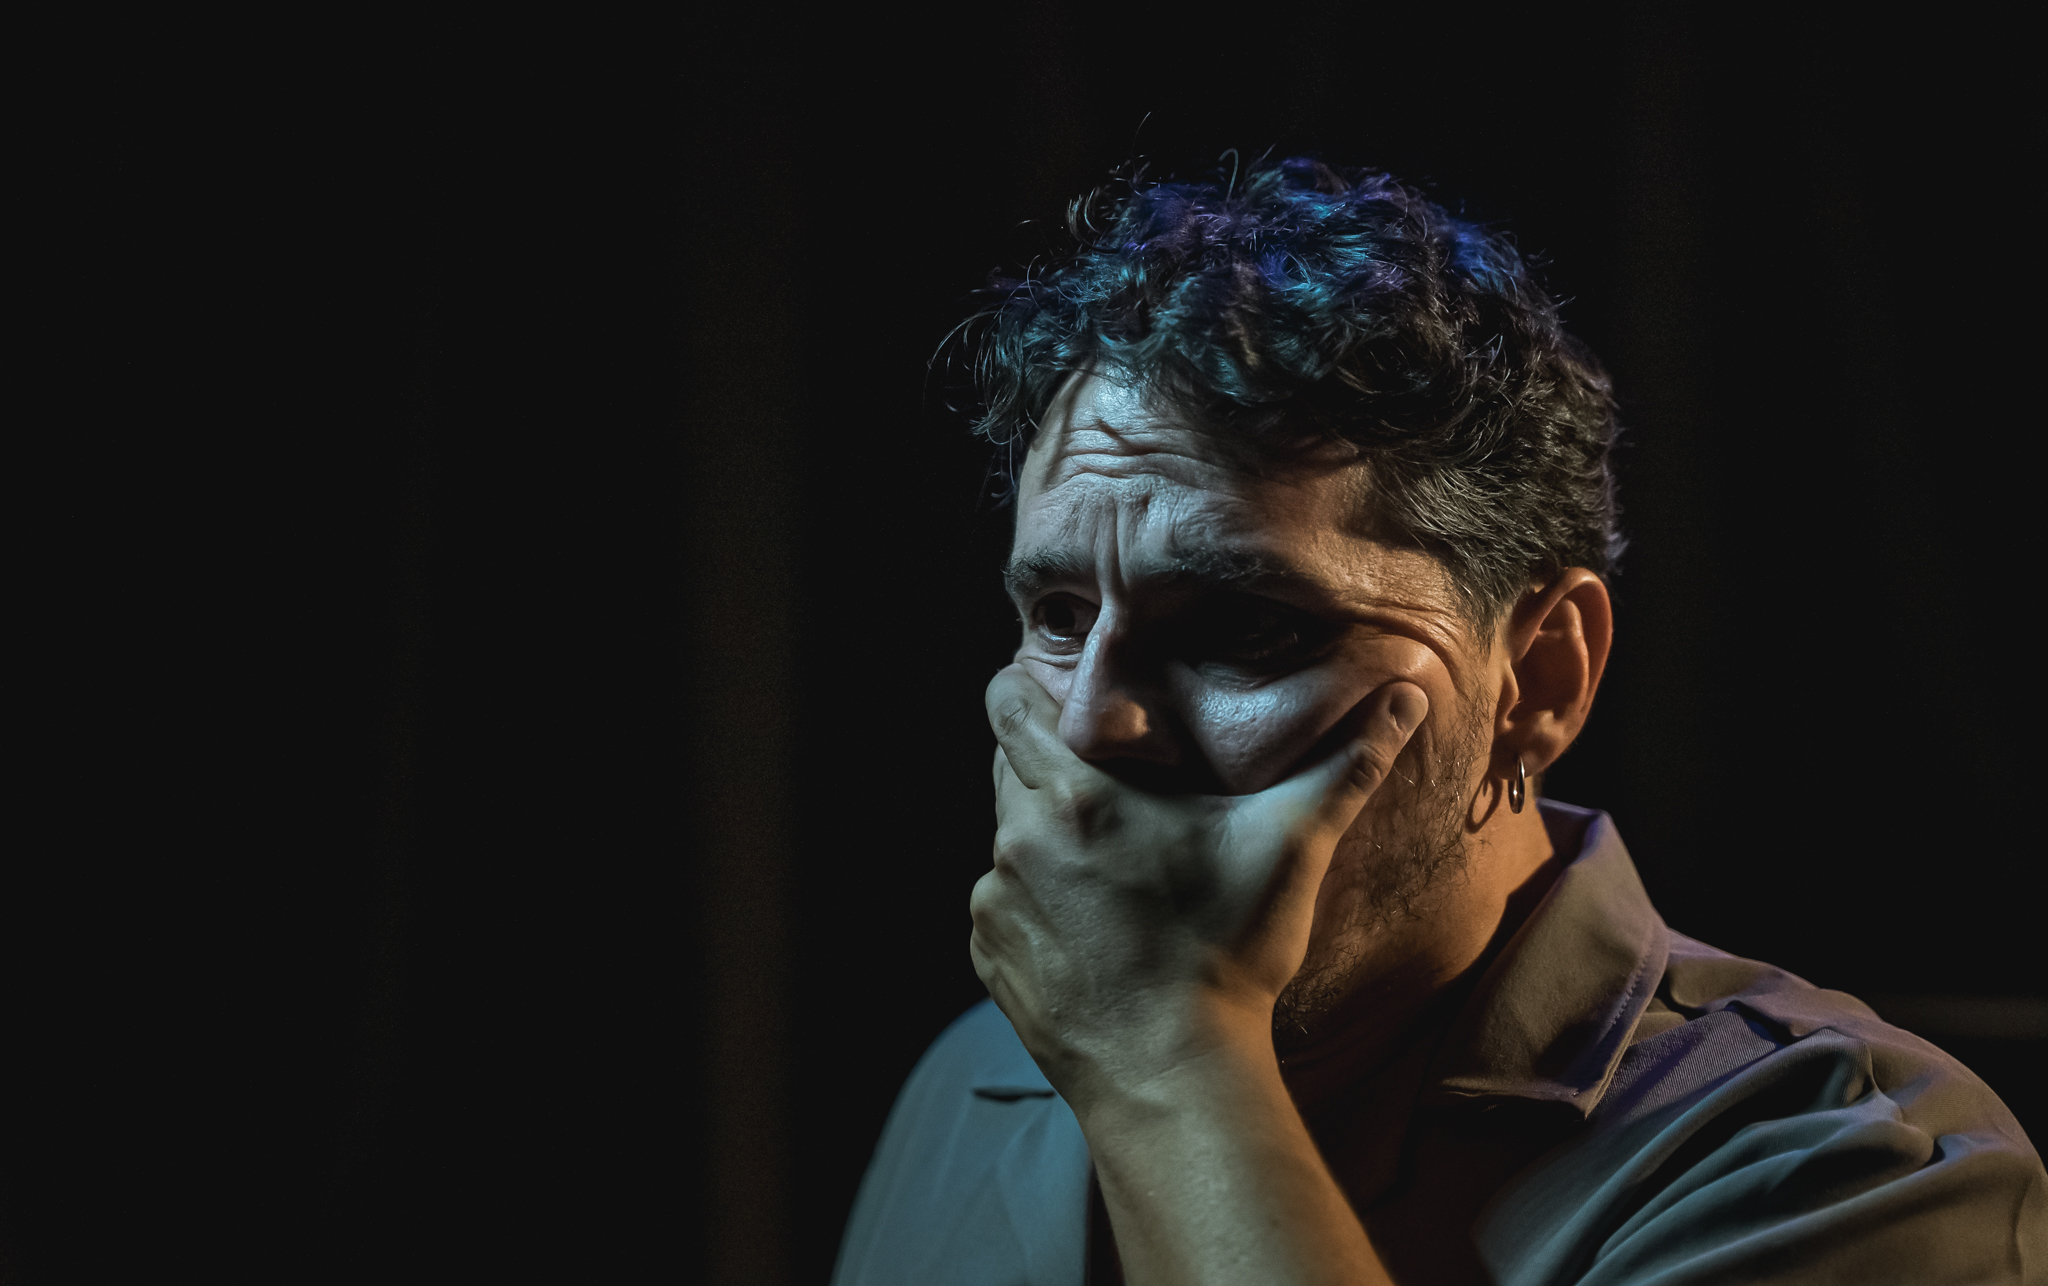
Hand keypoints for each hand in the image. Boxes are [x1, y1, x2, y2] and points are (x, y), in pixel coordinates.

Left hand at [969, 664, 1427, 1114]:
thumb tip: (1406, 698)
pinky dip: (1037, 906)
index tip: (1058, 695)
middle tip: (1111, 786)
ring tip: (1111, 869)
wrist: (1173, 1076)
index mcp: (1075, 796)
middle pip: (1009, 767)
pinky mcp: (989, 957)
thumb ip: (1346, 765)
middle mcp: (1018, 840)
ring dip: (1046, 840)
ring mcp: (996, 902)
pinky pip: (1003, 907)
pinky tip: (1092, 929)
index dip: (1027, 688)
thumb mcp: (1292, 847)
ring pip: (1007, 839)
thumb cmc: (1228, 956)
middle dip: (1049, 766)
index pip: (1008, 703)